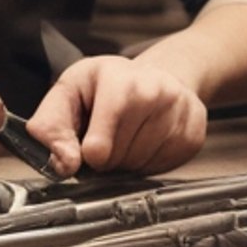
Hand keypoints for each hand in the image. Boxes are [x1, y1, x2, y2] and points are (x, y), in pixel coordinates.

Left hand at [24, 54, 207, 175]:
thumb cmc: (106, 85)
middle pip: (118, 159)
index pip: (98, 147)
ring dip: (126, 161)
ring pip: (140, 166)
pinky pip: (163, 169)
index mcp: (119, 82)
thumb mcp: (68, 92)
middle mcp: (155, 92)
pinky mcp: (194, 134)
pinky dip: (148, 163)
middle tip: (107, 135)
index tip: (87, 143)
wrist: (155, 76)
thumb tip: (63, 164)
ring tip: (126, 136)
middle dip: (106, 157)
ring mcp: (180, 113)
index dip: (87, 154)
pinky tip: (146, 140)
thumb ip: (52, 127)